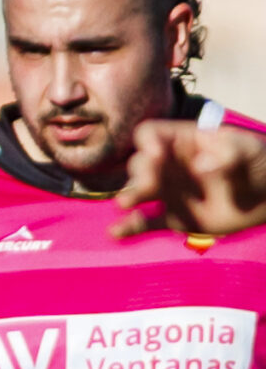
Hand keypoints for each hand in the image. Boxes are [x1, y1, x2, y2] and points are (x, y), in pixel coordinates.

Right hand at [113, 121, 265, 237]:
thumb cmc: (261, 165)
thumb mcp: (250, 151)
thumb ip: (228, 154)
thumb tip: (199, 166)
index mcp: (186, 142)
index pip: (152, 134)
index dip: (148, 142)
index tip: (156, 154)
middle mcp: (171, 166)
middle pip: (141, 164)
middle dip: (140, 173)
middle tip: (148, 186)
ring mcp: (171, 193)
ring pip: (138, 192)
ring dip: (129, 196)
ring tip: (127, 204)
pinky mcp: (175, 219)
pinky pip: (146, 224)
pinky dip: (130, 228)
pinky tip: (116, 233)